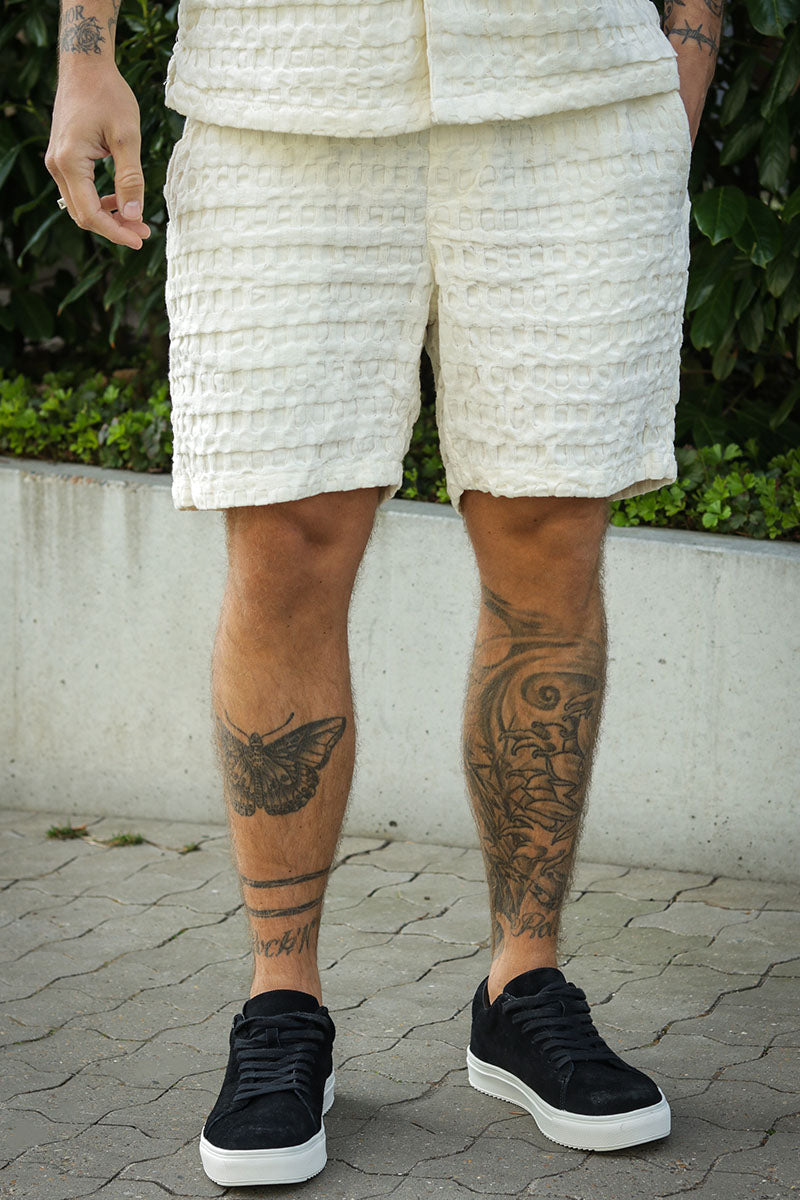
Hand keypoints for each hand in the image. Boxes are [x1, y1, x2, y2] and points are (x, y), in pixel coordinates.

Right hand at [45, 65, 150, 249]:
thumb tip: (133, 215)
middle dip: (114, 228)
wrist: (86, 66)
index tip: (141, 239)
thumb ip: (130, 179)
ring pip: (81, 205)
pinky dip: (100, 200)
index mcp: (70, 162)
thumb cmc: (108, 94)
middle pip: (83, 215)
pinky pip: (79, 191)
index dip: (116, 232)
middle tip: (144, 231)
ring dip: (108, 216)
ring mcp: (57, 162)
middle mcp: (57, 165)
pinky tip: (121, 199)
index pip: (91, 213)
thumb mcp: (127, 137)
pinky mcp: (63, 158)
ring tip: (137, 218)